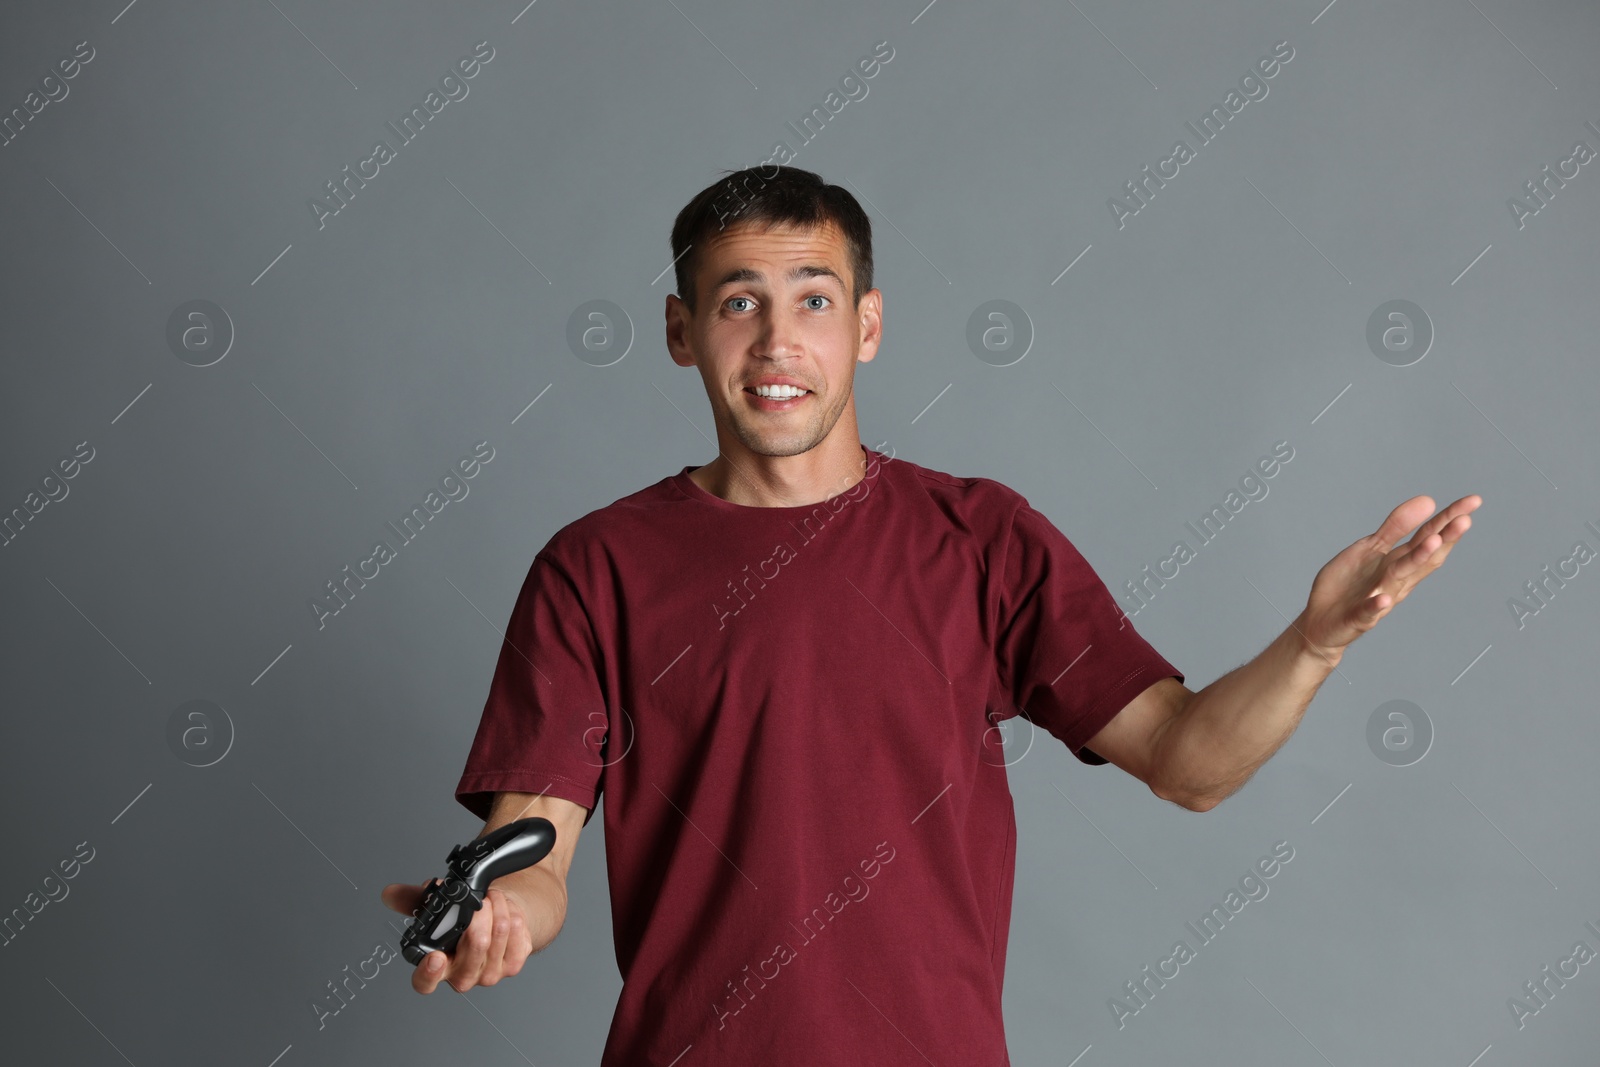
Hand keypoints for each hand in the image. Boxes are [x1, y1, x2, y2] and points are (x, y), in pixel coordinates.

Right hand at [381, 879, 532, 993]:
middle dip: (480, 912)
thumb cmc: (463, 921)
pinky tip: (506, 912)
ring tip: (492, 899)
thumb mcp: (436, 909)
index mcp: (436, 967)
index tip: (435, 957)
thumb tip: (390, 893)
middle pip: (475, 945)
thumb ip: (412, 901)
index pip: (425, 982)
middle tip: (481, 898)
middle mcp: (462, 975)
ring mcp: (489, 974)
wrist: (497, 921)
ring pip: (499, 934)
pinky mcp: (513, 965)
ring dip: (497, 907)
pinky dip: (512, 913)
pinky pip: (516, 933)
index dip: (429, 973)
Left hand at [1297, 493, 1481, 659]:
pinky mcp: (1358, 617)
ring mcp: (1379, 598)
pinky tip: (1383, 598)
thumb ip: (1396, 527)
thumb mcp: (1371, 548)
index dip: (1449, 519)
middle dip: (1444, 538)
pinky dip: (1376, 605)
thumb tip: (1428, 500)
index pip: (1429, 537)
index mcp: (1399, 560)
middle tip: (1465, 519)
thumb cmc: (1351, 584)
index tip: (1473, 501)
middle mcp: (1396, 579)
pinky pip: (1368, 612)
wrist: (1322, 620)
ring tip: (1434, 541)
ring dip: (1417, 560)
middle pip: (1424, 557)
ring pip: (1401, 578)